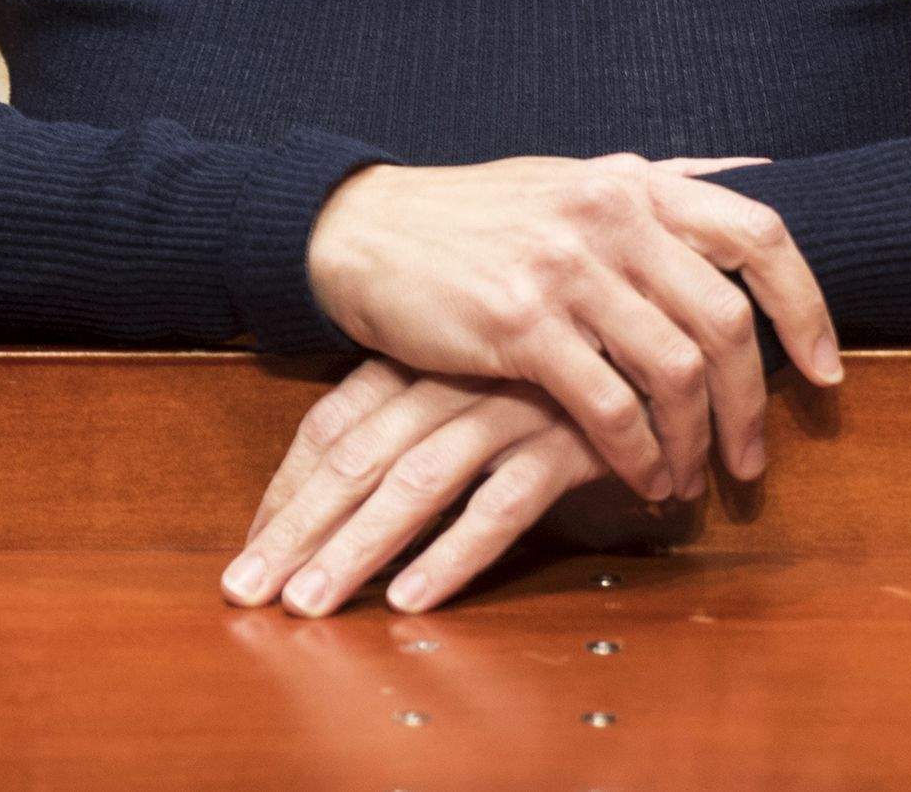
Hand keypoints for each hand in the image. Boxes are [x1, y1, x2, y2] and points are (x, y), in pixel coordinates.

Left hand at [220, 358, 617, 617]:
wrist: (664, 306)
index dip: (287, 488)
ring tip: (310, 605)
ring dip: (356, 550)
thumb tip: (346, 478)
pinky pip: (500, 504)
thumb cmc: (561, 353)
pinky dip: (453, 553)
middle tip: (246, 592)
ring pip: (414, 483)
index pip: (333, 423)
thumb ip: (418, 408)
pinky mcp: (567, 440)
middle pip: (356, 459)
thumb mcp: (478, 370)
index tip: (250, 545)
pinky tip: (413, 597)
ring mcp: (510, 407)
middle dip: (295, 531)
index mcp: (424, 358)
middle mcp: (456, 378)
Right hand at [301, 153, 840, 502]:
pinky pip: (610, 404)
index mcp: (634, 180)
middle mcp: (610, 214)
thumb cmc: (478, 218)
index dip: (807, 306)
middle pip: (726, 319)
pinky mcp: (520, 323)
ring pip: (676, 369)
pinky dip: (637, 454)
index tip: (825, 372)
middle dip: (753, 403)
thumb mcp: (575, 180)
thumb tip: (757, 176)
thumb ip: (661, 187)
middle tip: (752, 460)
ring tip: (691, 479)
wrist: (366, 231)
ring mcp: (566, 267)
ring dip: (696, 441)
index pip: (759, 232)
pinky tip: (639, 478)